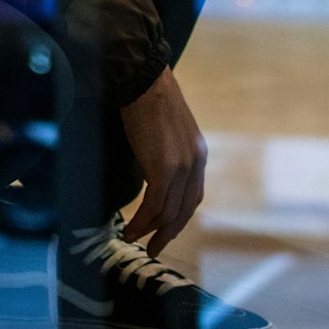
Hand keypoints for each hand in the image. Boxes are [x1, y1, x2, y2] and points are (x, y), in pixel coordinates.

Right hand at [118, 65, 206, 256]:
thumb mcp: (166, 129)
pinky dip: (142, 221)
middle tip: (153, 247)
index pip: (193, 196)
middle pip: (184, 209)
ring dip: (151, 230)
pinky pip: (154, 205)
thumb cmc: (148, 97)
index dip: (178, 217)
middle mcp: (195, 163)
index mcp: (198, 154)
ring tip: (135, 240)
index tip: (164, 230)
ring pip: (168, 211)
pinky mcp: (164, 168)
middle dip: (168, 232)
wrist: (142, 80)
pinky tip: (130, 227)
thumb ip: (166, 151)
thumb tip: (151, 170)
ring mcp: (182, 167)